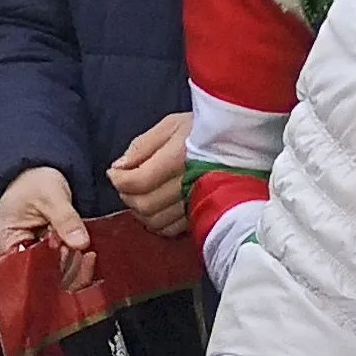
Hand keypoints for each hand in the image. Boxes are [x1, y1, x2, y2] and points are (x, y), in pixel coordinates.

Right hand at [0, 166, 94, 287]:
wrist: (38, 172)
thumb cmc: (34, 181)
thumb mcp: (50, 194)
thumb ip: (65, 218)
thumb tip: (80, 243)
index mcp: (4, 241)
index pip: (24, 270)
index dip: (49, 267)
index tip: (70, 254)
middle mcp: (12, 256)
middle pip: (38, 279)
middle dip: (64, 269)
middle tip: (81, 252)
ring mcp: (28, 259)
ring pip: (51, 279)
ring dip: (72, 269)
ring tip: (86, 253)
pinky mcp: (43, 259)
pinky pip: (58, 272)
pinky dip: (74, 267)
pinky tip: (86, 256)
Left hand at [107, 113, 192, 237]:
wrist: (240, 143)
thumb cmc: (204, 130)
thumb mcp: (171, 125)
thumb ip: (142, 145)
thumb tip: (119, 167)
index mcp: (178, 158)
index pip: (137, 182)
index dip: (118, 179)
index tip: (115, 172)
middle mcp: (188, 184)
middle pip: (144, 205)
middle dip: (127, 195)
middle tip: (126, 182)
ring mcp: (196, 203)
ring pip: (155, 221)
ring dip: (140, 211)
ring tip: (140, 194)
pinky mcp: (201, 214)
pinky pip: (171, 230)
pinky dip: (157, 222)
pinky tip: (156, 207)